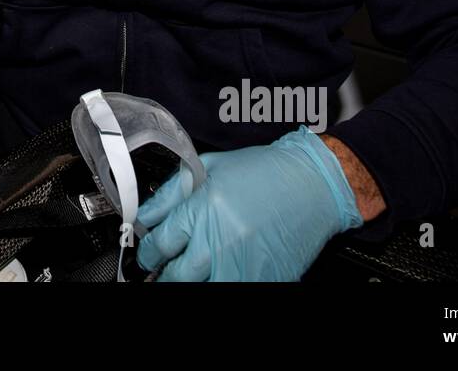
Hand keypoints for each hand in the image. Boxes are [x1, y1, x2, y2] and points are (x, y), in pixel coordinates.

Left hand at [136, 126, 363, 280]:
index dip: (147, 251)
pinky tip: (216, 273)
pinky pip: (231, 289)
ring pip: (199, 288)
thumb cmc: (264, 173)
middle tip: (160, 269)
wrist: (312, 185)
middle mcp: (220, 242)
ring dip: (188, 282)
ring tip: (186, 275)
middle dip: (163, 273)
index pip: (160, 244)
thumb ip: (171, 193)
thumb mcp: (209, 168)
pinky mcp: (264, 280)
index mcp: (204, 211)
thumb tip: (145, 215)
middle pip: (175, 275)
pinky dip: (219, 282)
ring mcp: (243, 266)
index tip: (147, 252)